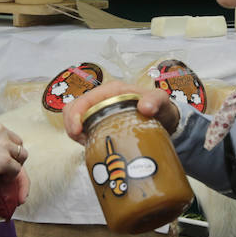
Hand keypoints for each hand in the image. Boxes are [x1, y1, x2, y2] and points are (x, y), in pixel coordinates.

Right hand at [0, 118, 27, 185]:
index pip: (4, 132)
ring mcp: (4, 145)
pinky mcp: (6, 160)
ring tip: (6, 173)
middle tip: (7, 164)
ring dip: (16, 164)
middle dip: (14, 153)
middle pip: (17, 142)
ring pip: (22, 155)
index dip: (4, 144)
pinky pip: (16, 169)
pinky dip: (11, 176)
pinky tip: (2, 180)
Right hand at [63, 81, 179, 145]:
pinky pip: (83, 129)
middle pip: (73, 109)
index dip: (75, 115)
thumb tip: (145, 107)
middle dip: (71, 125)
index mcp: (111, 91)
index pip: (84, 100)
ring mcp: (99, 111)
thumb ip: (155, 100)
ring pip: (75, 119)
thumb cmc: (160, 107)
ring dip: (75, 132)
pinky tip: (93, 145)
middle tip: (81, 141)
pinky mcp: (99, 123)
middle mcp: (102, 99)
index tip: (78, 131)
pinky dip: (82, 137)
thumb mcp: (161, 101)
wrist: (164, 120)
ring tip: (87, 143)